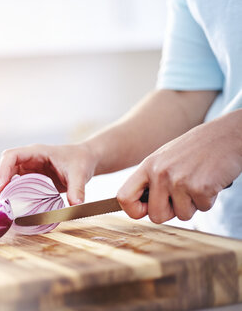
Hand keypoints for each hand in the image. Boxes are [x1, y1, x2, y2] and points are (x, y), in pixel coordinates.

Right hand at [0, 143, 98, 204]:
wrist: (84, 160)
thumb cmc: (80, 161)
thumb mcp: (80, 174)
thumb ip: (77, 188)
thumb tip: (76, 205)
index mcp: (36, 152)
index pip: (12, 156)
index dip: (3, 170)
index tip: (1, 186)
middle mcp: (27, 159)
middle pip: (4, 168)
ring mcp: (26, 168)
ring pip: (5, 176)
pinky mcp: (29, 178)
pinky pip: (13, 185)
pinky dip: (7, 195)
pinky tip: (6, 208)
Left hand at [117, 110, 241, 222]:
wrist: (226, 135)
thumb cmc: (195, 149)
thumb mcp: (164, 158)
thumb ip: (152, 180)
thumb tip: (140, 207)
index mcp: (147, 166)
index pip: (123, 197)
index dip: (134, 211)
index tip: (145, 210)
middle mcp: (159, 173)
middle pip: (156, 216)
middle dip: (171, 212)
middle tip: (182, 196)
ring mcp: (179, 180)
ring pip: (182, 215)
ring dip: (193, 204)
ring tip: (198, 182)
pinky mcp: (200, 187)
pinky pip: (202, 209)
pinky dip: (209, 200)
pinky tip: (210, 180)